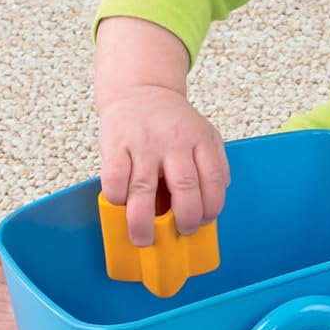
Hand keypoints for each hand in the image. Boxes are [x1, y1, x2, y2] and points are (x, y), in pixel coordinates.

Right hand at [97, 85, 228, 246]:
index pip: (213, 180)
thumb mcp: (203, 135)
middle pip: (184, 188)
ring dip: (143, 222)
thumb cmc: (172, 123)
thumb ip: (213, 166)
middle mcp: (174, 140)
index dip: (210, 208)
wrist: (140, 91)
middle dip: (184, 220)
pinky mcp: (115, 144)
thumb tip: (210, 207)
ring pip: (144, 190)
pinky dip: (117, 199)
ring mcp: (143, 143)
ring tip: (143, 238)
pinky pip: (115, 180)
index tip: (202, 222)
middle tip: (179, 232)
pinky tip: (121, 204)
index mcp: (200, 139)